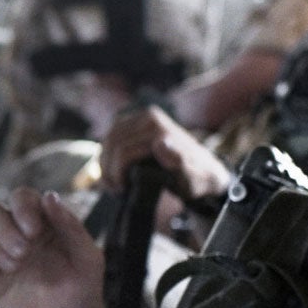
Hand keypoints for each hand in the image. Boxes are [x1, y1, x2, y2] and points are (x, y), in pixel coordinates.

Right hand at [0, 189, 106, 307]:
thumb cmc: (85, 294)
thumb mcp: (88, 259)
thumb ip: (71, 227)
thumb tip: (49, 196)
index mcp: (44, 225)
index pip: (22, 197)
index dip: (22, 207)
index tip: (33, 230)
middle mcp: (20, 237)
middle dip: (4, 229)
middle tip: (23, 254)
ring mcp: (3, 258)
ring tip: (14, 268)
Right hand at [100, 106, 231, 203]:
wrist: (203, 170)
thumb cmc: (197, 178)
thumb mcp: (192, 176)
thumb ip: (179, 161)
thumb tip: (159, 143)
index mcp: (160, 128)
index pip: (125, 149)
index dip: (117, 172)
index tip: (120, 190)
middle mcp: (149, 117)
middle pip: (113, 142)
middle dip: (108, 168)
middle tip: (113, 189)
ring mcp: (141, 118)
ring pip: (108, 139)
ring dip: (104, 162)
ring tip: (110, 183)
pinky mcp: (135, 123)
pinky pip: (111, 136)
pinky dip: (107, 154)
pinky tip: (111, 171)